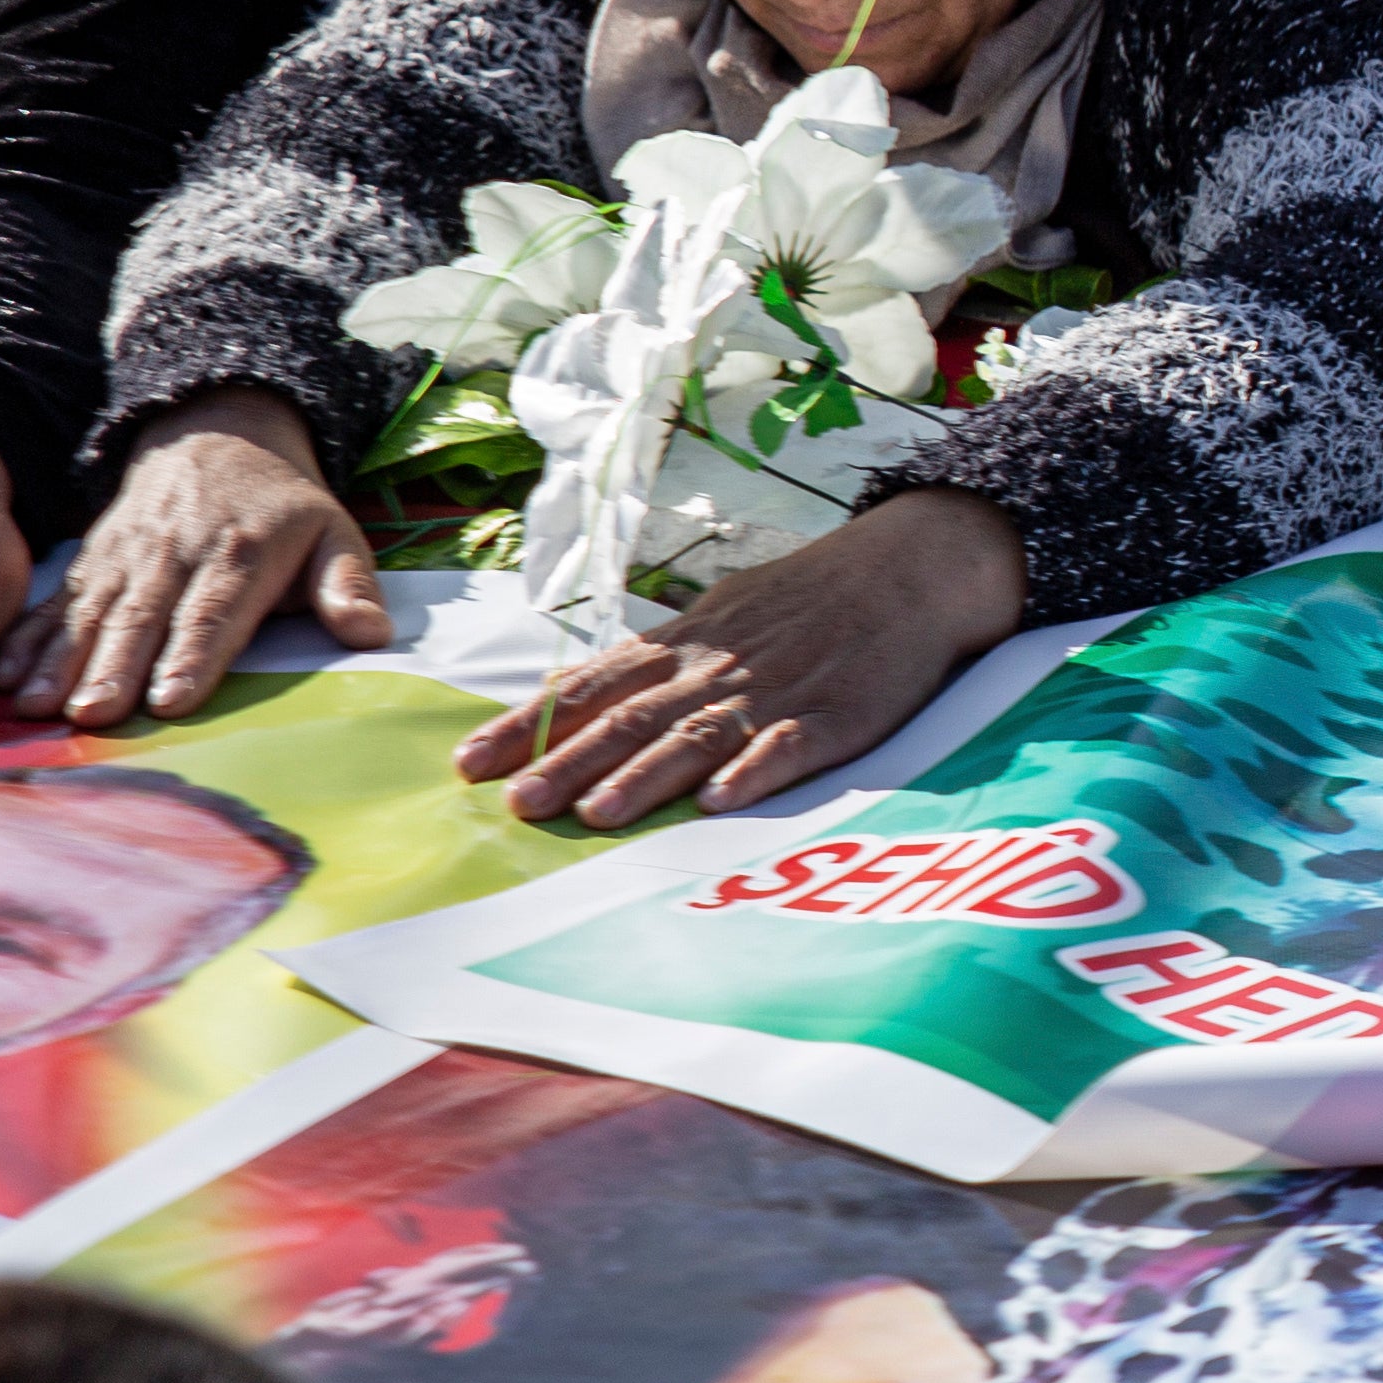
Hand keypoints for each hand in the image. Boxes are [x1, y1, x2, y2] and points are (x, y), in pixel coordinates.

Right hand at [11, 390, 383, 725]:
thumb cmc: (284, 504)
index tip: (170, 702)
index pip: (214, 612)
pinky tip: (4, 676)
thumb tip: (370, 631)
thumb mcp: (335, 531)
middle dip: (115, 669)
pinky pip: (57, 600)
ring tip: (36, 705)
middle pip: (144, 618)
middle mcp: (176, 553)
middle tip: (91, 717)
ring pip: (93, 612)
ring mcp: (127, 555)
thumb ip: (349, 584)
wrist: (219, 433)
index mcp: (241, 553)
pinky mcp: (93, 557)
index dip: (191, 656)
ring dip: (63, 660)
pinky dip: (28, 637)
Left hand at [452, 485, 1026, 826]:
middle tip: (518, 803)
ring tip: (598, 816)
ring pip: (702, 735)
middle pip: (635, 717)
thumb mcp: (721, 612)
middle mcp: (720, 667)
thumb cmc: (810, 595)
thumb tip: (572, 691)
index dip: (530, 725)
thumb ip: (653, 657)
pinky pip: (794, 744)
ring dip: (648, 777)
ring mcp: (780, 690)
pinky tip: (724, 800)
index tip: (470, 762)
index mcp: (687, 644)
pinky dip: (757, 770)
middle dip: (572, 761)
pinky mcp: (840, 713)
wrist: (911, 566)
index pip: (593, 685)